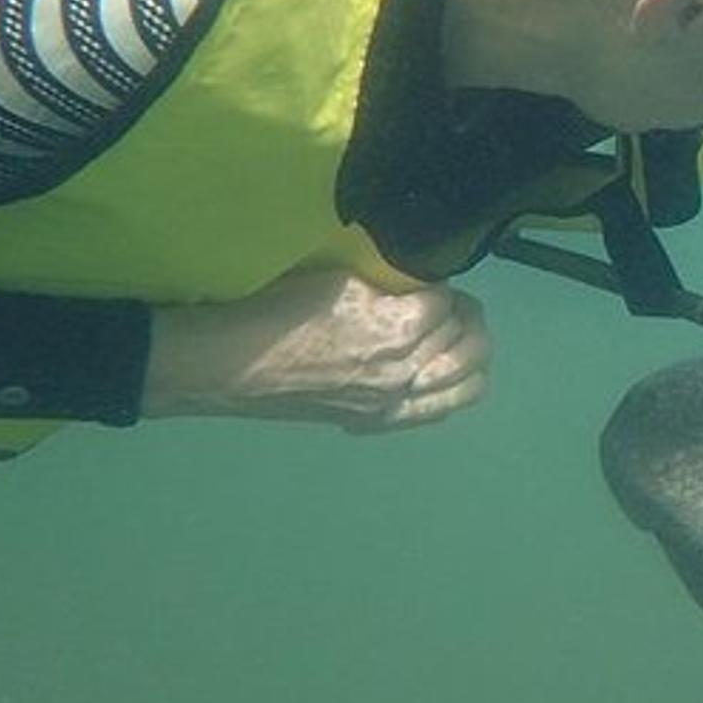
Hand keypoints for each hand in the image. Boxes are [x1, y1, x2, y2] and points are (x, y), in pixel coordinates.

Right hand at [142, 270, 489, 431]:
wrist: (230, 365)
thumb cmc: (276, 310)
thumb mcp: (339, 281)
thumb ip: (391, 284)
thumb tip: (422, 285)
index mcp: (398, 329)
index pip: (449, 303)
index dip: (442, 288)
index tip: (428, 282)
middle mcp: (405, 371)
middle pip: (472, 344)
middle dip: (468, 318)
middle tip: (451, 305)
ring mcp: (394, 402)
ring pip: (468, 383)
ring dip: (471, 354)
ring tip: (456, 337)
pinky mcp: (378, 421)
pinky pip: (439, 411)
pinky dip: (451, 389)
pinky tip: (440, 373)